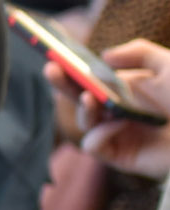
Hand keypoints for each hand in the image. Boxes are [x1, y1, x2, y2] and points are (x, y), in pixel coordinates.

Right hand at [58, 39, 169, 177]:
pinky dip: (98, 133)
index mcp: (129, 92)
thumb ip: (139, 52)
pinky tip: (117, 124)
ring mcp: (120, 135)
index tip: (57, 59)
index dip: (73, 71)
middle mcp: (121, 112)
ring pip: (83, 123)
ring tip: (92, 99)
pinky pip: (93, 145)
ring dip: (83, 109)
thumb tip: (104, 57)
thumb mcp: (169, 65)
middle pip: (80, 100)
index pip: (94, 81)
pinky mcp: (121, 156)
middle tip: (51, 70)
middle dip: (63, 85)